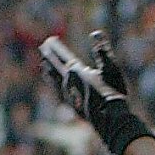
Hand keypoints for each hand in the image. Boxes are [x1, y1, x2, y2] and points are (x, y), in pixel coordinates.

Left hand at [39, 33, 153, 154]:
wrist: (110, 120)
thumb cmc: (112, 93)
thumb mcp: (110, 69)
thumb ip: (102, 51)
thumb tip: (95, 33)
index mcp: (76, 71)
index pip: (62, 56)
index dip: (55, 48)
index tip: (48, 40)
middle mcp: (68, 82)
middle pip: (55, 66)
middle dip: (49, 57)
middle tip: (42, 48)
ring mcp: (68, 95)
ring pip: (55, 80)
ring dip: (49, 71)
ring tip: (44, 65)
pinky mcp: (72, 105)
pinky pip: (59, 91)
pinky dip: (54, 85)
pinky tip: (57, 86)